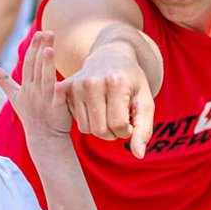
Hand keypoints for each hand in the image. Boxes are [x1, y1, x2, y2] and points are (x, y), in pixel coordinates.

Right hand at [0, 31, 71, 140]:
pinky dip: (58, 92)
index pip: (29, 63)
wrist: (43, 139)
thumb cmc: (30, 115)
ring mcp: (44, 101)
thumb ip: (3, 81)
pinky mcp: (56, 111)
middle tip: (46, 32)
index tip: (39, 32)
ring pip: (46, 80)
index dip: (33, 47)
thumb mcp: (14, 97)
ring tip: (49, 49)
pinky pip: (57, 100)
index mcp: (25, 86)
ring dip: (47, 65)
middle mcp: (34, 92)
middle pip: (37, 67)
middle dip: (41, 49)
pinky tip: (61, 83)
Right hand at [60, 40, 154, 158]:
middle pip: (100, 130)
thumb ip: (144, 129)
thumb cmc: (132, 80)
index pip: (118, 125)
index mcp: (115, 83)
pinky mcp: (65, 88)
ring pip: (87, 128)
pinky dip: (88, 121)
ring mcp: (76, 85)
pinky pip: (77, 121)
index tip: (131, 121)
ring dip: (101, 128)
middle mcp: (92, 83)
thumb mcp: (145, 101)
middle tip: (120, 120)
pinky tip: (96, 108)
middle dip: (113, 133)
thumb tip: (139, 155)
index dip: (127, 131)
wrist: (111, 54)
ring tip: (109, 113)